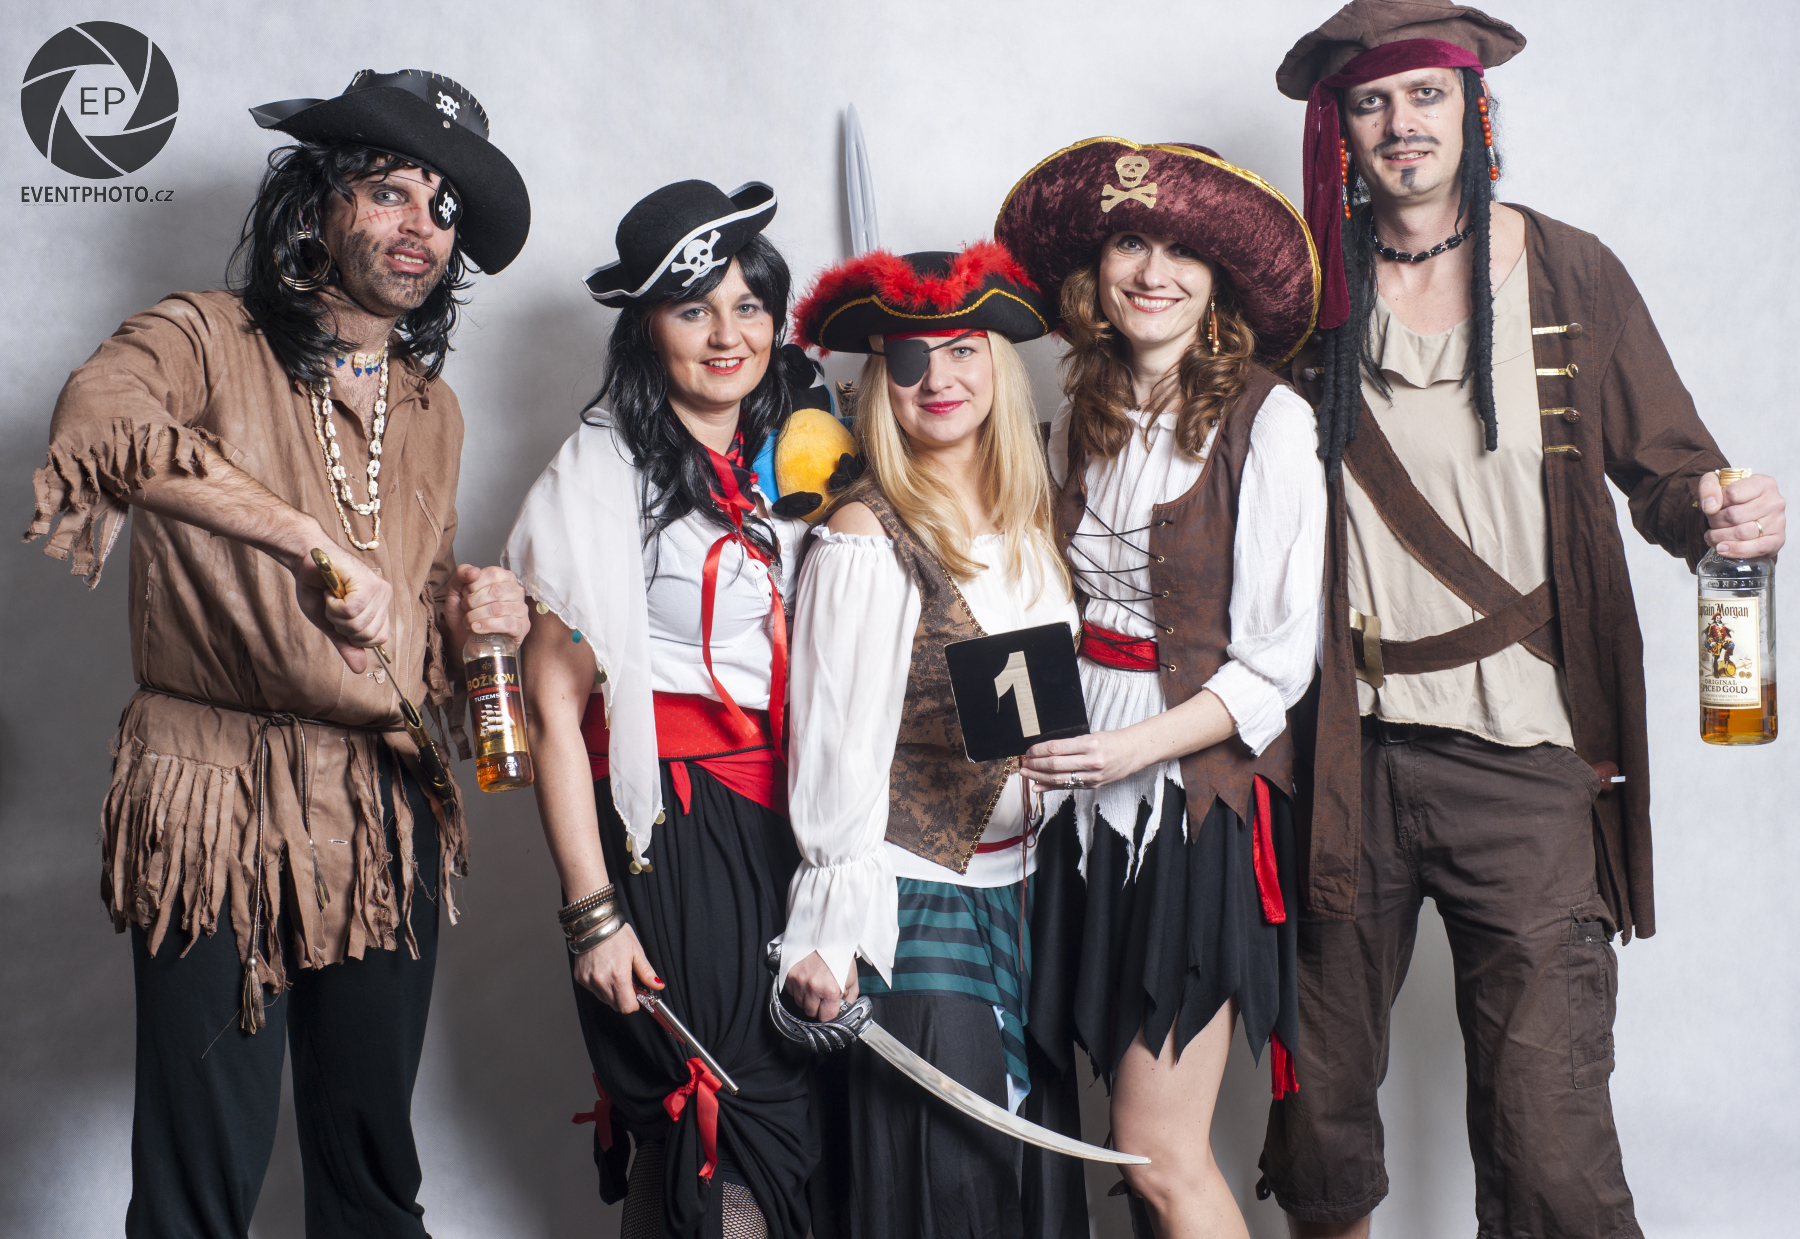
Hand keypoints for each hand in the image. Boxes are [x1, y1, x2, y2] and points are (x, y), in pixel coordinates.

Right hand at [293, 544, 392, 672]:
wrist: (304, 563)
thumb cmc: (317, 590)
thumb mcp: (332, 625)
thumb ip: (347, 645)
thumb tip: (360, 669)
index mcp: (380, 607)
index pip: (378, 640)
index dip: (355, 637)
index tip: (340, 617)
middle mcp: (384, 597)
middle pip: (367, 635)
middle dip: (342, 626)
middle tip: (334, 604)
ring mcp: (378, 589)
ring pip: (358, 624)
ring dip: (335, 614)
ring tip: (332, 596)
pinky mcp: (367, 582)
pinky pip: (351, 611)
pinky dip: (333, 605)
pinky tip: (331, 590)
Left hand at [444, 564, 530, 650]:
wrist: (465, 638)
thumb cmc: (464, 612)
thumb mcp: (456, 590)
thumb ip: (461, 575)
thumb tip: (474, 571)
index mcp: (504, 577)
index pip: (492, 573)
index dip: (474, 584)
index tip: (464, 594)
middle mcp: (516, 591)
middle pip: (495, 591)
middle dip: (473, 601)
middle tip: (465, 609)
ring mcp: (521, 609)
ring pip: (499, 608)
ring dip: (476, 615)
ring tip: (468, 621)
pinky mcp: (522, 627)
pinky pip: (507, 624)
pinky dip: (487, 626)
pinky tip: (476, 628)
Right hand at [571, 922, 661, 1013]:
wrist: (593, 923)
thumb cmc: (616, 934)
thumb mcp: (636, 951)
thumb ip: (647, 972)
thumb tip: (658, 986)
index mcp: (618, 976)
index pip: (626, 1007)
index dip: (635, 1003)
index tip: (637, 994)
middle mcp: (601, 981)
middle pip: (616, 1005)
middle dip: (624, 998)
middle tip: (628, 981)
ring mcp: (589, 980)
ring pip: (604, 999)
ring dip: (612, 993)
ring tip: (615, 973)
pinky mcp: (580, 978)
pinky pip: (593, 990)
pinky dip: (600, 986)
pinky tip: (603, 970)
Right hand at [783, 950, 858, 1020]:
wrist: (827, 934)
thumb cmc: (840, 954)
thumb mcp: (852, 977)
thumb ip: (849, 997)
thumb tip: (844, 1008)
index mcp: (830, 990)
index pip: (826, 1017)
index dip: (829, 1013)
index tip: (830, 1008)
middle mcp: (812, 987)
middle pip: (810, 1012)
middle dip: (817, 1007)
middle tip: (822, 996)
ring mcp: (799, 980)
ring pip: (799, 1003)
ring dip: (806, 998)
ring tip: (814, 985)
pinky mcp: (789, 973)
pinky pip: (791, 991)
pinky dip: (798, 988)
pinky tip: (806, 979)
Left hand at [1021, 729, 1147, 790]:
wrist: (1133, 753)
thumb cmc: (1110, 741)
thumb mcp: (1091, 736)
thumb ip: (1070, 745)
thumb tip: (1045, 751)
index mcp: (1089, 744)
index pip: (1057, 748)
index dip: (1039, 750)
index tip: (1029, 750)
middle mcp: (1091, 761)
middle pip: (1055, 764)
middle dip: (1035, 765)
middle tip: (1023, 763)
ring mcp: (1092, 776)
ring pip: (1059, 778)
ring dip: (1038, 777)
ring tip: (1025, 774)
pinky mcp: (1093, 785)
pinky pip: (1067, 786)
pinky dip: (1050, 787)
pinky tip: (1037, 786)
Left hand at [1701, 471, 1784, 557]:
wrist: (1748, 516)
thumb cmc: (1734, 499)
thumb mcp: (1717, 483)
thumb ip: (1708, 487)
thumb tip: (1710, 507)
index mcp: (1763, 484)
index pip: (1733, 493)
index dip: (1716, 503)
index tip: (1712, 507)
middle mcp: (1774, 501)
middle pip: (1734, 515)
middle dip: (1715, 522)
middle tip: (1710, 523)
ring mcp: (1778, 521)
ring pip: (1742, 533)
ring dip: (1720, 537)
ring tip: (1712, 536)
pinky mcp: (1777, 540)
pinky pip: (1756, 548)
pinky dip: (1735, 550)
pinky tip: (1722, 549)